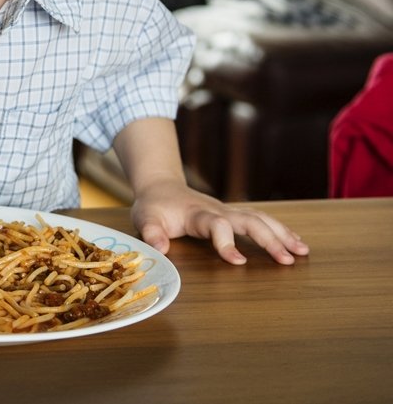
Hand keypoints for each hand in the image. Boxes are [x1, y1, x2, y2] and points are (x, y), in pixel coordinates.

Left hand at [131, 179, 309, 265]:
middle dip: (269, 239)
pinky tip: (296, 243)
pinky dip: (280, 230)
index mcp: (197, 214)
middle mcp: (218, 210)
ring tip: (303, 252)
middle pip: (248, 220)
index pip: (217, 225)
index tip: (239, 262)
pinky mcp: (234, 214)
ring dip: (282, 234)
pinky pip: (261, 219)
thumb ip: (151, 232)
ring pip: (260, 218)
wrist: (161, 187)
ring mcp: (228, 211)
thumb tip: (160, 248)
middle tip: (288, 260)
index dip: (227, 242)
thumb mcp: (144, 218)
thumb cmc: (154, 206)